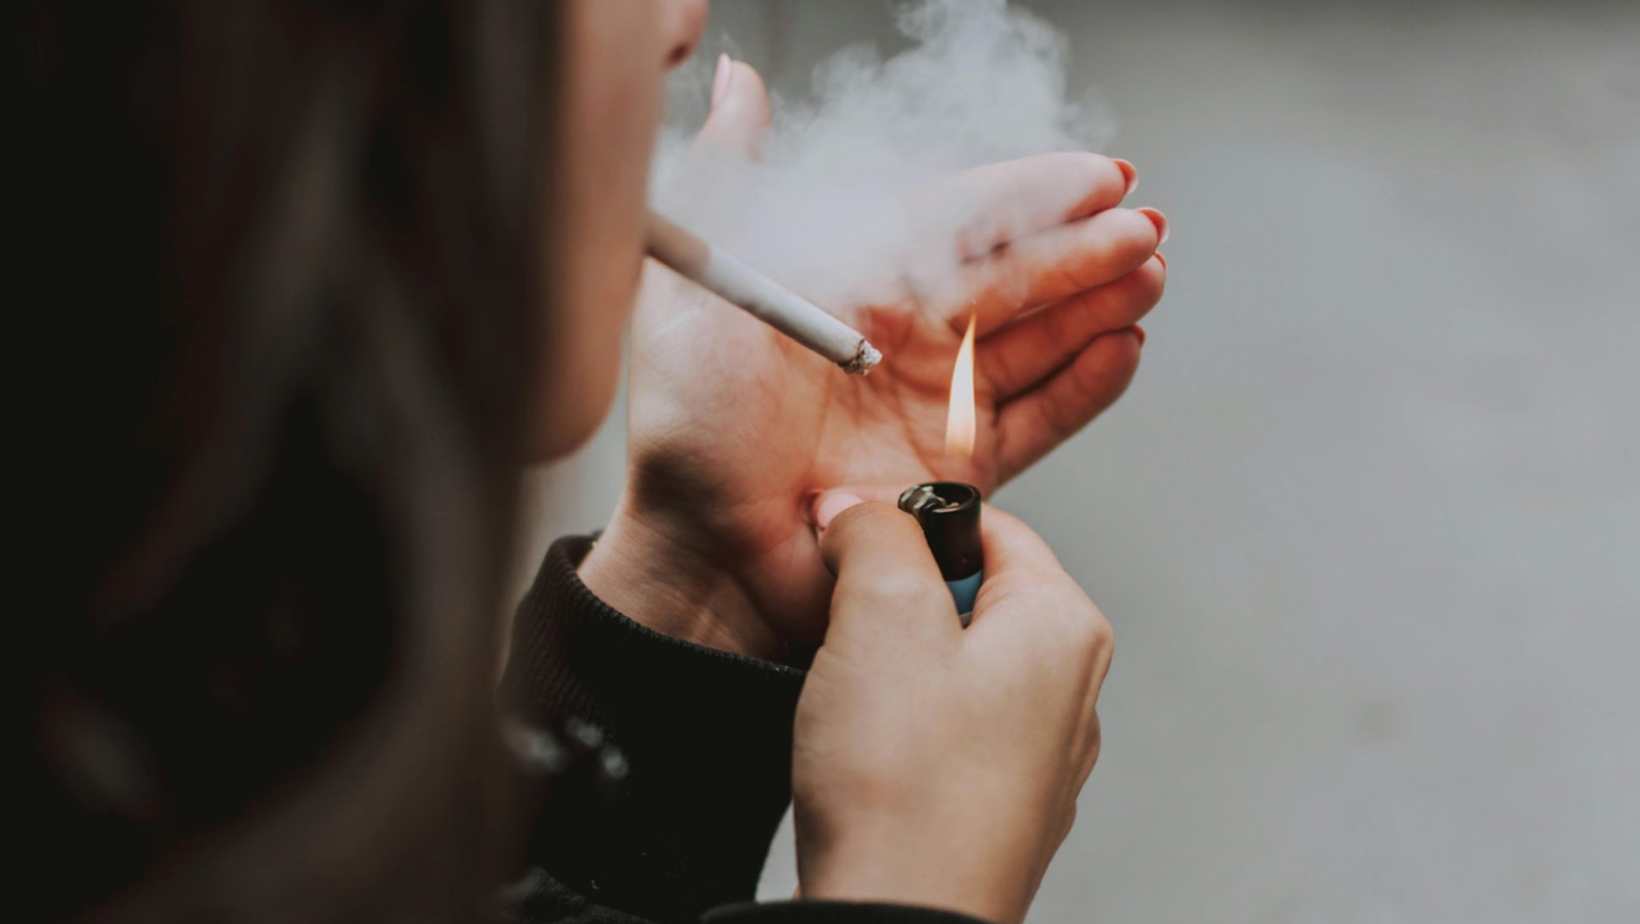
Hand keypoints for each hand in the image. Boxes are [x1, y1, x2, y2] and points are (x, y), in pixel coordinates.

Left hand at [581, 60, 1164, 656]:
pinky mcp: (957, 471)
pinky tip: (1124, 347)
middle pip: (1010, 279)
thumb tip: (738, 83)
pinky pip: (1037, 419)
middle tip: (1142, 226)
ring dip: (1096, 306)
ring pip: (1035, 342)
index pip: (956, 220)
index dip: (1027, 195)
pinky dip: (1085, 387)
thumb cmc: (688, 422)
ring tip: (1148, 275)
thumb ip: (730, 176)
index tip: (1094, 175)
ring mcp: (932, 403)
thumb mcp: (702, 280)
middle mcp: (899, 337)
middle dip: (1081, 248)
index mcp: (850, 281)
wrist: (704, 549)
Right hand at [792, 498, 1111, 923]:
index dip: (907, 526)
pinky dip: (898, 729)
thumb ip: (875, 532)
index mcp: (1064, 627)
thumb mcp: (880, 613)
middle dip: (894, 601)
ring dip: (889, 668)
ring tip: (856, 705)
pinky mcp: (999, 805)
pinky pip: (943, 732)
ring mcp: (1039, 755)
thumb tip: (861, 506)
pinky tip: (867, 757)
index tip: (854, 550)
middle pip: (968, 594)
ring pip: (949, 664)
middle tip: (849, 634)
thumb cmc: (906, 784)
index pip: (989, 526)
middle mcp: (1071, 690)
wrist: (899, 920)